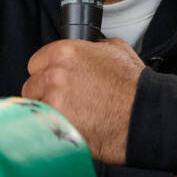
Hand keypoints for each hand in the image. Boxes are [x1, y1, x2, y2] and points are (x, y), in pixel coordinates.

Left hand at [21, 37, 144, 164]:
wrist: (145, 114)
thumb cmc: (134, 85)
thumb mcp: (116, 49)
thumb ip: (93, 46)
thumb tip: (89, 47)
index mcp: (65, 52)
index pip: (36, 62)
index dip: (46, 72)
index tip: (55, 81)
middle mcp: (55, 74)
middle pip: (31, 86)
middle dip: (44, 94)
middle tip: (64, 102)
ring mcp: (54, 101)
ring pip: (34, 109)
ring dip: (47, 113)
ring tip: (68, 117)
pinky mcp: (57, 126)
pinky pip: (42, 128)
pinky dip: (51, 130)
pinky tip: (68, 130)